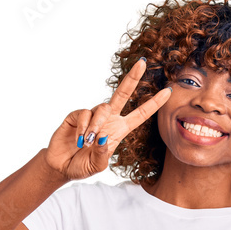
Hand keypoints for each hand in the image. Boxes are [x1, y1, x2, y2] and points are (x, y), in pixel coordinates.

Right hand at [44, 59, 171, 181]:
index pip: (140, 114)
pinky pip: (84, 114)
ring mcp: (92, 116)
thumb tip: (102, 137)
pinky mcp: (77, 115)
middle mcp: (108, 119)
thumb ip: (102, 154)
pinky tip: (79, 139)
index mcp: (119, 130)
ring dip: (96, 125)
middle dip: (132, 78)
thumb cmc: (82, 166)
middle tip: (142, 63)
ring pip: (103, 109)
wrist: (62, 166)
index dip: (154, 104)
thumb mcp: (97, 166)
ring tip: (87, 142)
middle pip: (123, 94)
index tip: (168, 91)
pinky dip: (83, 127)